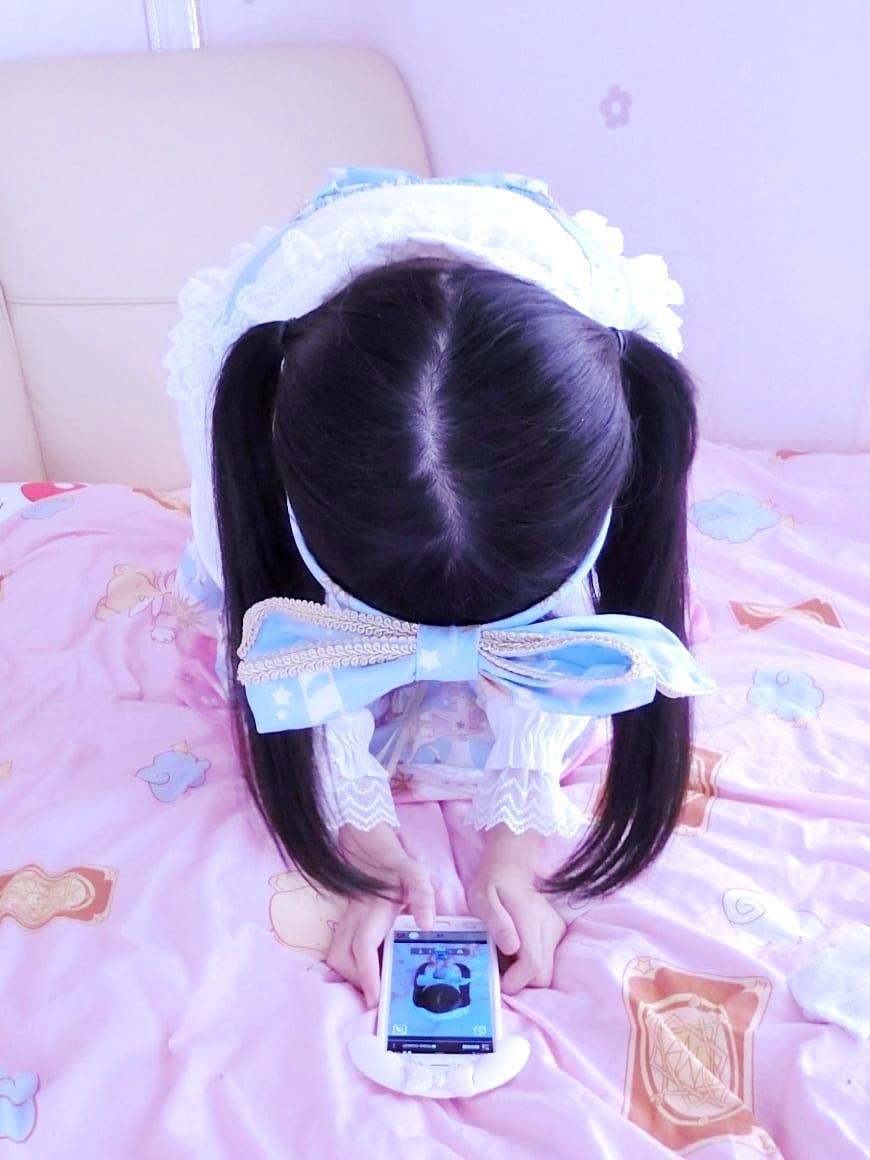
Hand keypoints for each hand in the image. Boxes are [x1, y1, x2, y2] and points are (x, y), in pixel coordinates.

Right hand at [325, 823, 434, 1008]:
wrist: (370, 848)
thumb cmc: (396, 866)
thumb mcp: (415, 874)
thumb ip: (422, 895)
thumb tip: (427, 923)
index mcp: (371, 911)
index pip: (363, 948)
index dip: (367, 975)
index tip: (375, 999)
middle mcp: (353, 919)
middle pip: (342, 958)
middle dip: (358, 981)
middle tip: (380, 996)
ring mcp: (346, 922)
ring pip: (335, 956)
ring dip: (351, 975)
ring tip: (374, 987)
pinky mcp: (345, 925)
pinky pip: (338, 950)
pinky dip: (348, 967)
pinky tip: (367, 972)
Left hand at [466, 825, 566, 994]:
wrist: (510, 869)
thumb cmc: (491, 886)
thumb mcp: (482, 900)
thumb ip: (496, 923)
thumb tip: (511, 948)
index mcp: (530, 920)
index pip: (533, 965)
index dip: (515, 981)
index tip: (497, 978)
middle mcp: (550, 926)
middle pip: (542, 976)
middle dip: (520, 980)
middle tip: (499, 966)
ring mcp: (556, 930)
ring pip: (547, 972)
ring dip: (525, 973)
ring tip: (507, 955)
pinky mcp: (558, 933)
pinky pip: (548, 962)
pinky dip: (532, 964)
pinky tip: (518, 949)